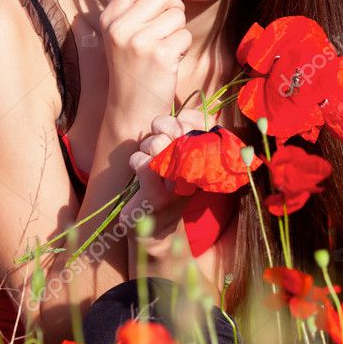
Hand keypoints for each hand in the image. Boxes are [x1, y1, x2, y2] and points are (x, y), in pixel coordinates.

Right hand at [98, 0, 190, 138]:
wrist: (131, 109)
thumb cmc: (133, 68)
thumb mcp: (123, 35)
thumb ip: (137, 8)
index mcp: (109, 17)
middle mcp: (120, 27)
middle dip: (174, 8)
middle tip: (168, 30)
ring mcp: (139, 41)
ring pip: (177, 14)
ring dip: (179, 30)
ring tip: (165, 49)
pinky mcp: (160, 55)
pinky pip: (184, 35)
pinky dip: (183, 47)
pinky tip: (170, 61)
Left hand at [121, 109, 207, 257]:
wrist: (156, 229)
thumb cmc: (166, 185)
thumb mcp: (179, 157)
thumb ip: (184, 133)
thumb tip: (184, 114)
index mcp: (206, 158)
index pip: (203, 123)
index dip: (186, 118)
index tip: (176, 126)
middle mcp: (197, 171)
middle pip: (177, 129)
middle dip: (161, 126)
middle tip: (157, 140)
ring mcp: (177, 186)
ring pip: (156, 144)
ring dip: (146, 146)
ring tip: (148, 158)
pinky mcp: (157, 197)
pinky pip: (142, 162)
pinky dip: (136, 160)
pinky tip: (139, 169)